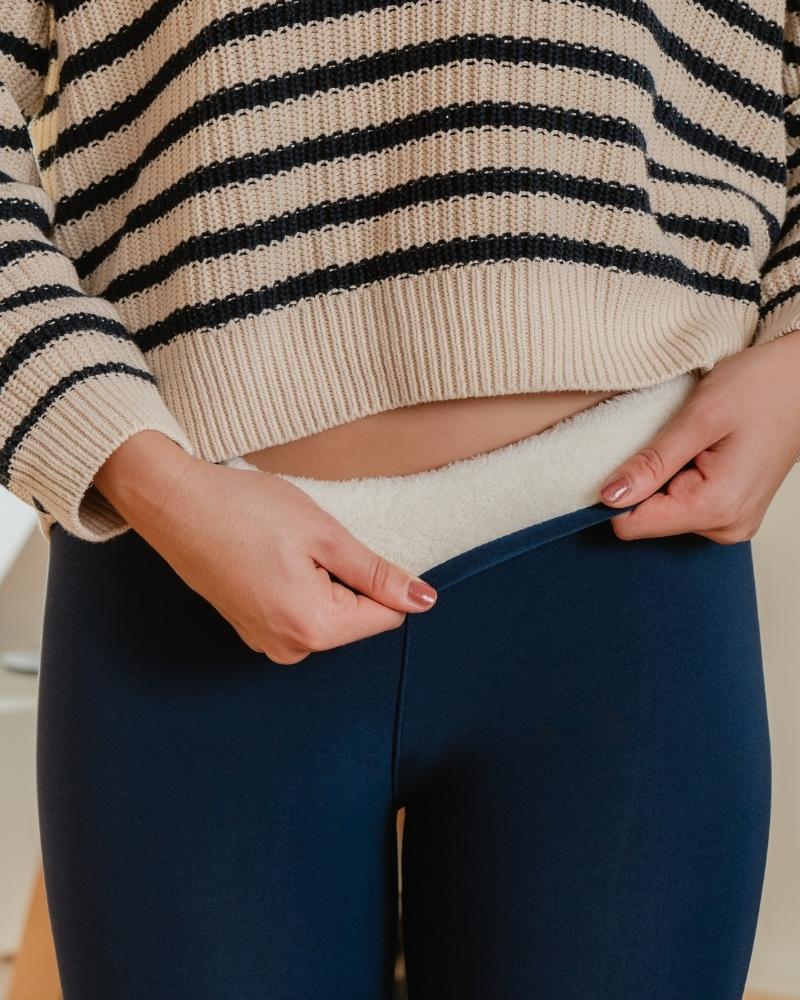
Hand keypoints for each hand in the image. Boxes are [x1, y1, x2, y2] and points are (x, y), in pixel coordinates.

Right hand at [94, 431, 436, 663]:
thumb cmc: (246, 510)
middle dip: (347, 580)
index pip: (386, 616)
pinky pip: (298, 613)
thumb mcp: (325, 535)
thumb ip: (377, 573)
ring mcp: (266, 642)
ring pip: (327, 615)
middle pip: (355, 619)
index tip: (345, 545)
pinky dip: (298, 586)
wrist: (172, 503)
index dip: (380, 576)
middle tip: (308, 543)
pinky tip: (271, 557)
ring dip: (321, 582)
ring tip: (285, 548)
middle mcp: (290, 648)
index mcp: (314, 628)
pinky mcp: (251, 630)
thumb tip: (423, 600)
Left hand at [596, 330, 799, 542]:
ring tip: (693, 443)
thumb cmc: (760, 387)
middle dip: (646, 480)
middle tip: (675, 440)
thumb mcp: (698, 417)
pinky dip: (679, 479)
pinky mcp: (730, 511)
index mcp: (716, 508)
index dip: (617, 492)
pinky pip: (684, 505)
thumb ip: (652, 462)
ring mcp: (731, 522)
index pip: (632, 525)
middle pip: (647, 519)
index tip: (630, 457)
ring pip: (663, 512)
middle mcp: (726, 527)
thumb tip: (608, 497)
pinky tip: (700, 453)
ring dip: (664, 477)